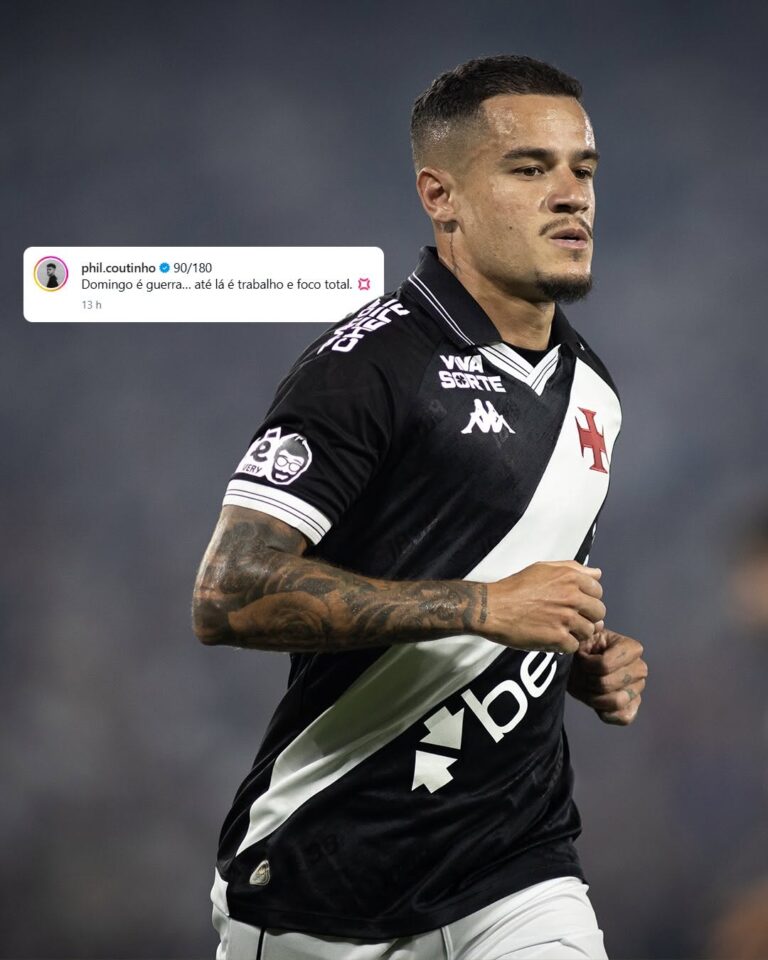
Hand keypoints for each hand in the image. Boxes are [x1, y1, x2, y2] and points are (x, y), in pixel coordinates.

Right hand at [484, 560, 605, 653]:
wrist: (492, 607)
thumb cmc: (515, 587)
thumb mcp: (543, 568)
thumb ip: (573, 569)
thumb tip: (597, 573)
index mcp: (570, 577)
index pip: (598, 591)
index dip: (588, 599)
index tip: (576, 604)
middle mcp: (572, 597)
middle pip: (598, 613)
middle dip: (588, 617)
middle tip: (571, 620)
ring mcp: (566, 618)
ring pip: (589, 631)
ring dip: (577, 633)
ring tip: (561, 631)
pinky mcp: (558, 638)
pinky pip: (574, 646)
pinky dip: (565, 646)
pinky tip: (553, 640)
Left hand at [567, 627, 646, 723]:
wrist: (579, 667)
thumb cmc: (581, 650)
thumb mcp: (582, 638)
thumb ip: (589, 631)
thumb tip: (598, 624)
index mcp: (631, 648)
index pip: (604, 665)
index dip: (586, 665)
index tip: (581, 658)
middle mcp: (640, 668)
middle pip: (607, 684)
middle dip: (586, 682)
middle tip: (580, 675)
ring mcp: (638, 689)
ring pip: (615, 701)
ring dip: (593, 697)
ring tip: (586, 687)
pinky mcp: (633, 706)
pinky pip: (623, 717)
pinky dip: (605, 713)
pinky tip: (596, 702)